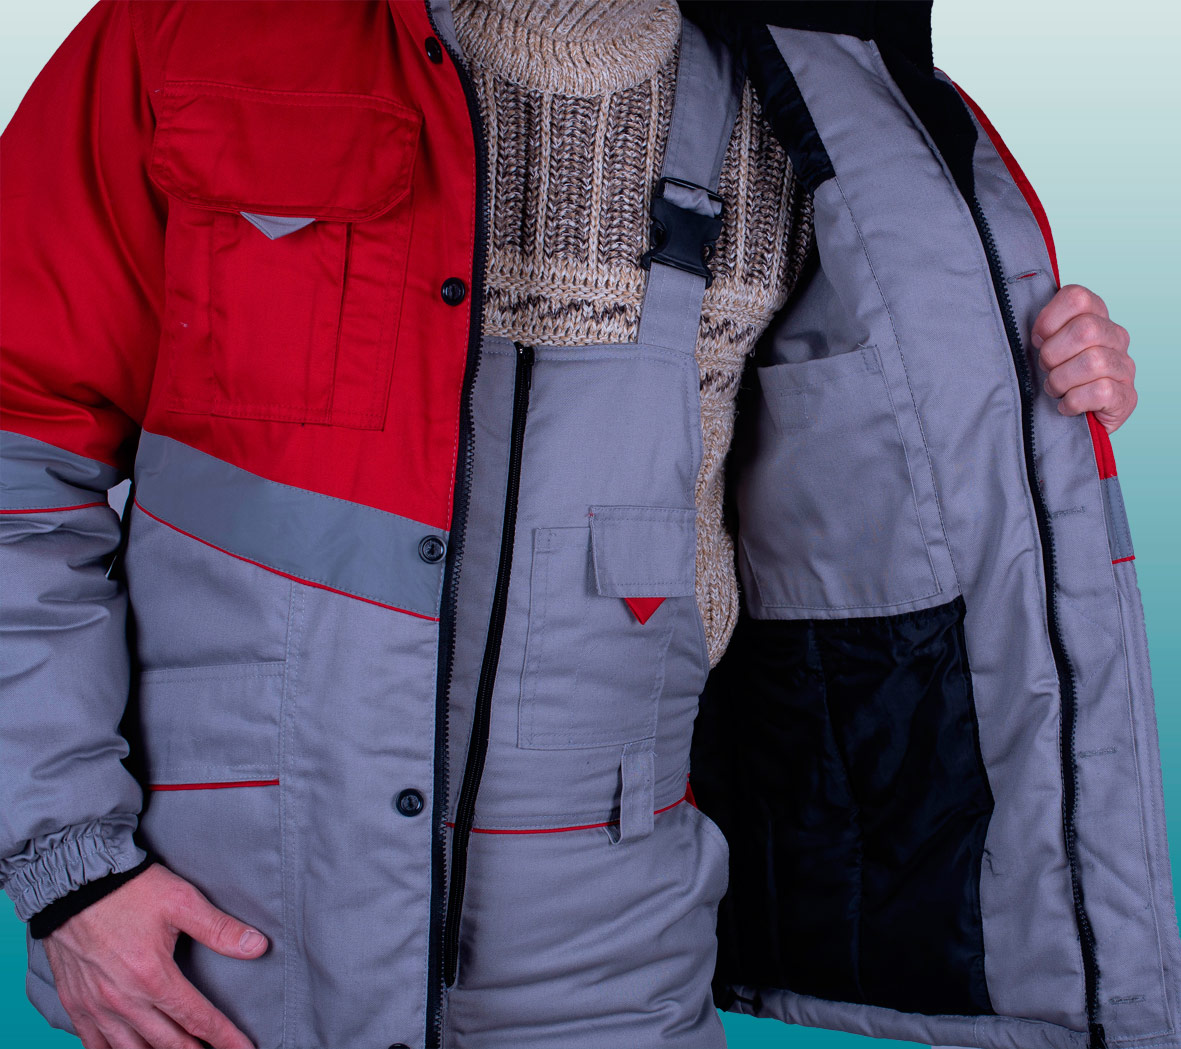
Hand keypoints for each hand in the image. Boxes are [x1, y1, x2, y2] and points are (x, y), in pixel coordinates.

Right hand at [43, 862, 265, 1048]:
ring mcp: (96, 1006)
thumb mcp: (182, 901)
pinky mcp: (75, 1004)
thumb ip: (219, 929)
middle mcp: (124, 1000)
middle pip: (168, 1043)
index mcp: (153, 977)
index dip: (225, 1038)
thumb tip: (258, 946)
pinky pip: (94, 1045)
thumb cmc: (131, 890)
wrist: (76, 883)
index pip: (198, 1019)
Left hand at [1032, 283, 1136, 433]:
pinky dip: (1074, 402)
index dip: (1049, 320)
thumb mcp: (1043, 349)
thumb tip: (1026, 328)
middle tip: (1045, 369)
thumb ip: (1039, 331)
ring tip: (1054, 389)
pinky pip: (1101, 391)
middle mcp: (1116, 337)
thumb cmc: (1053, 378)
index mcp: (1095, 317)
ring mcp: (1124, 366)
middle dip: (1053, 354)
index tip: (1037, 340)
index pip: (1077, 297)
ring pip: (1093, 361)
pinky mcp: (1126, 397)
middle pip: (1085, 329)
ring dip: (1061, 380)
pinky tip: (1066, 406)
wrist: (1073, 422)